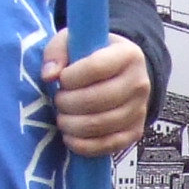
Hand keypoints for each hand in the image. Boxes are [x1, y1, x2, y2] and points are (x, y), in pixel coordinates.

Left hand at [51, 30, 152, 156]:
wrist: (121, 74)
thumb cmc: (93, 56)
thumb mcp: (74, 42)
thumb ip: (57, 52)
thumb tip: (49, 76)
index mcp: (128, 55)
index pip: (96, 68)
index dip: (71, 77)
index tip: (61, 79)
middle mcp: (140, 83)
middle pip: (97, 99)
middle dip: (68, 103)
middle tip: (58, 101)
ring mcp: (140, 110)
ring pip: (101, 124)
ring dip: (72, 124)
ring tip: (62, 117)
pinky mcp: (135, 132)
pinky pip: (108, 145)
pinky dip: (83, 145)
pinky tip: (70, 136)